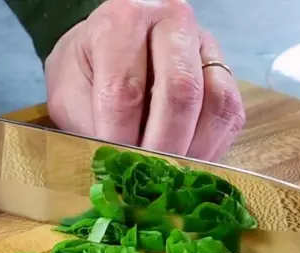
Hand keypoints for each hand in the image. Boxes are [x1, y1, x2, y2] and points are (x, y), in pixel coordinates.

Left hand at [44, 0, 244, 161]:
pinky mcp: (223, 71)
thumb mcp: (68, 96)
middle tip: (148, 184)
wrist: (104, 50)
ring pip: (217, 104)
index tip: (116, 174)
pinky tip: (187, 167)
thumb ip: (89, 128)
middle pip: (181, 91)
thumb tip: (117, 172)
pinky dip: (210, 149)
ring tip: (169, 180)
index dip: (122, 140)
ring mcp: (204, 45)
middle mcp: (172, 22)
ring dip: (193, 152)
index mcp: (122, 20)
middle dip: (163, 149)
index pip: (126, 90)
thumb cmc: (84, 74)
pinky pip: (231, 115)